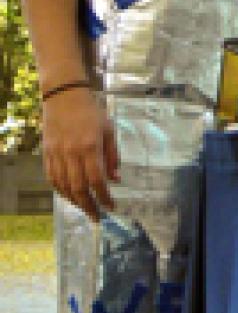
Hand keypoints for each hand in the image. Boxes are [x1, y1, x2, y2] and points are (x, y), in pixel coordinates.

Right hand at [40, 88, 117, 219]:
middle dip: (88, 205)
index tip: (111, 206)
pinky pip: (52, 178)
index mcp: (90, 147)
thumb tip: (116, 180)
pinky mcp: (46, 153)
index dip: (104, 196)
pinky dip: (61, 190)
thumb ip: (112, 157)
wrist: (64, 96)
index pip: (97, 180)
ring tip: (85, 208)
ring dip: (74, 201)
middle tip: (97, 216)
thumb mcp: (109, 131)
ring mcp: (56, 154)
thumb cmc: (91, 112)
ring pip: (63, 186)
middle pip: (78, 188)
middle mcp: (71, 153)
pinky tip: (70, 195)